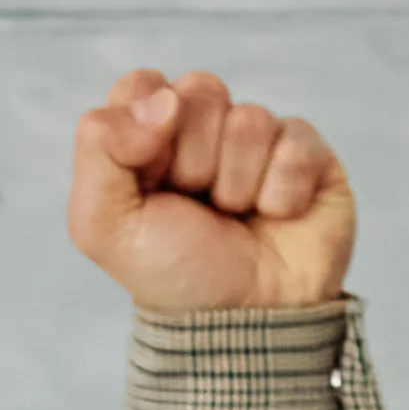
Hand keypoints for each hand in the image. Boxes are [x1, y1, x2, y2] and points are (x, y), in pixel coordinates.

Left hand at [66, 69, 354, 315]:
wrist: (241, 325)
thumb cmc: (173, 274)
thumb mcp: (101, 222)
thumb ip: (98, 147)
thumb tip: (163, 98)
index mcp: (151, 137)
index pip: (143, 84)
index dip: (145, 128)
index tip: (150, 179)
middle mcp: (206, 130)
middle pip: (199, 90)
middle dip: (192, 159)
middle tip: (197, 204)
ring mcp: (261, 140)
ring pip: (248, 118)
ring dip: (236, 183)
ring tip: (235, 218)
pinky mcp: (309, 156)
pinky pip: (295, 141)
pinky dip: (280, 192)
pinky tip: (275, 218)